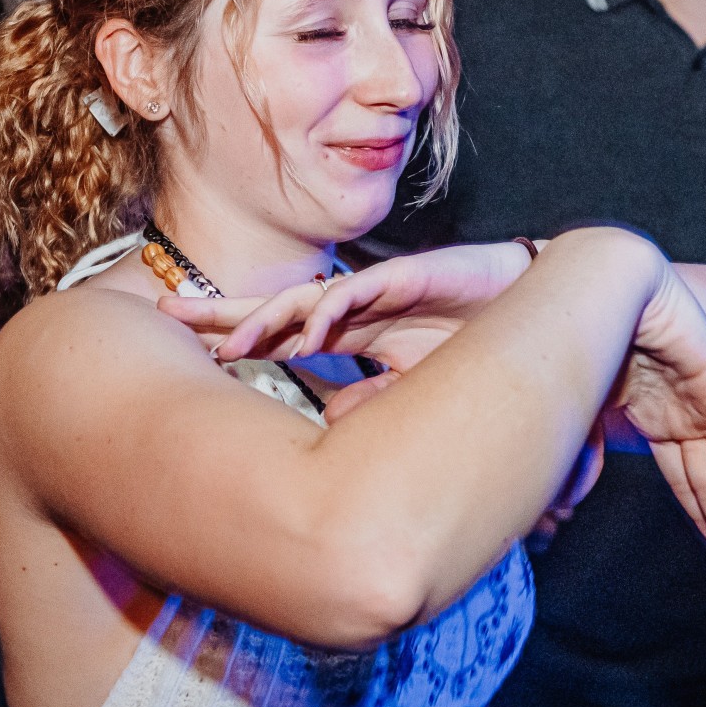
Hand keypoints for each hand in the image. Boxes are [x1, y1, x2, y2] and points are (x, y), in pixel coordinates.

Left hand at [158, 243, 530, 374]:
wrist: (540, 302)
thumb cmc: (481, 340)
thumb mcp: (417, 385)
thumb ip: (373, 401)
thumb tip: (328, 429)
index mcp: (356, 328)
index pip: (284, 329)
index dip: (238, 334)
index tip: (191, 351)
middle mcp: (357, 306)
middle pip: (276, 307)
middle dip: (222, 312)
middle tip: (166, 315)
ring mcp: (380, 290)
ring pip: (306, 298)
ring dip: (265, 319)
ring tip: (228, 344)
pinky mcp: (410, 277)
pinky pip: (360, 291)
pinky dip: (331, 311)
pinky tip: (306, 333)